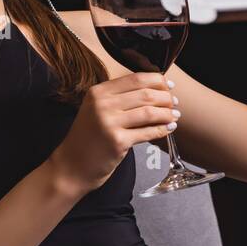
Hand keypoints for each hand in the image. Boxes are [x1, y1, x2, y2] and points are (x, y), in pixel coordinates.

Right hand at [48, 73, 178, 195]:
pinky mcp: (118, 142)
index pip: (135, 78)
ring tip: (175, 115)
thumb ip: (119, 98)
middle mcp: (102, 104)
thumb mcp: (96, 110)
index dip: (157, 80)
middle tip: (175, 103)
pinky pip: (148, 132)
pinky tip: (168, 128)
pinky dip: (162, 130)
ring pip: (149, 112)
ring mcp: (109, 123)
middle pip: (145, 94)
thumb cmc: (88, 138)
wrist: (71, 167)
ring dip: (167, 113)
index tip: (169, 86)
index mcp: (98, 92)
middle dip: (166, 98)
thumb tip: (156, 89)